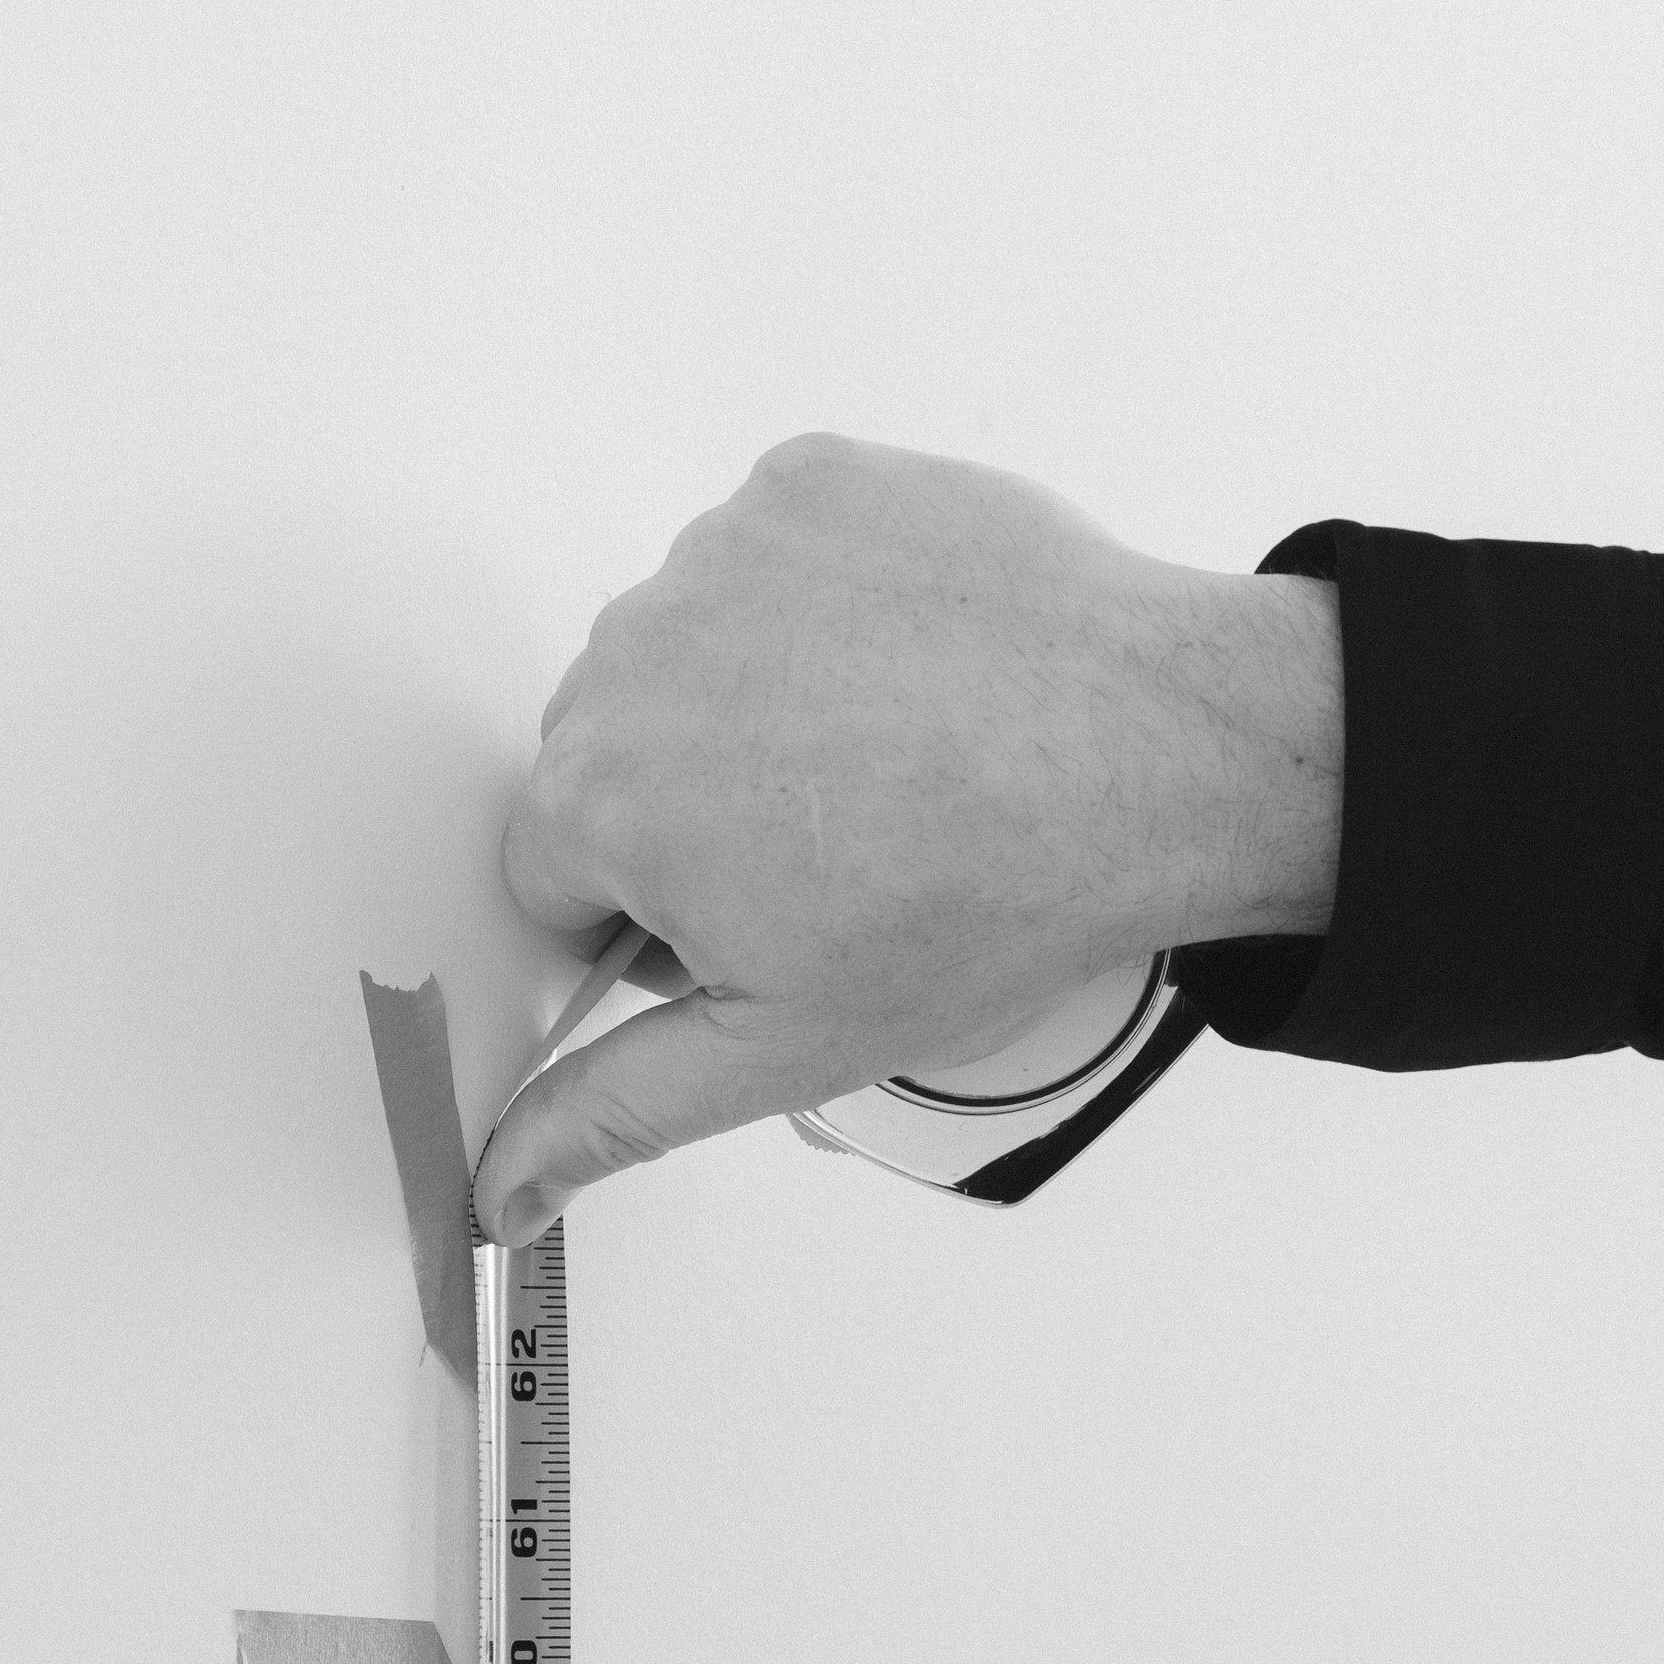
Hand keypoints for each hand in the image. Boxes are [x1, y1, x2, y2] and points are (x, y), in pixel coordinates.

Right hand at [473, 431, 1341, 1243]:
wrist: (1160, 754)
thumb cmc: (996, 893)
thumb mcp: (787, 1046)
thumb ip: (616, 1111)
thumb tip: (504, 1179)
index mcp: (603, 796)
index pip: (553, 872)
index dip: (655, 918)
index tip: (754, 921)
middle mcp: (637, 652)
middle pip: (609, 753)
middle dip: (693, 807)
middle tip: (836, 853)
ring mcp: (723, 553)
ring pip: (688, 652)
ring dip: (757, 700)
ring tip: (887, 761)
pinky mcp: (808, 484)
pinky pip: (767, 557)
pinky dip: (824, 608)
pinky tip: (907, 673)